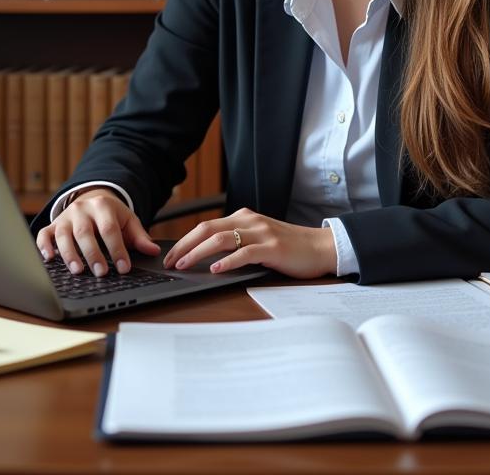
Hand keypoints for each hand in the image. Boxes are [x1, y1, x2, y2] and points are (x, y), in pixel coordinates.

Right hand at [35, 188, 159, 276]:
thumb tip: (154, 251)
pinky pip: (44, 234)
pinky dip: (44, 246)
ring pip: (64, 234)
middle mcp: (82, 210)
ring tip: (78, 271)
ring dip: (69, 254)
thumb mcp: (128, 221)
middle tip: (101, 272)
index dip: (117, 249)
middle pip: (85, 232)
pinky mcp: (53, 225)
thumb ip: (140, 237)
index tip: (124, 268)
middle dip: (93, 253)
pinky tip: (49, 259)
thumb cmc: (111, 215)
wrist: (92, 198)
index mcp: (103, 206)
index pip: (110, 229)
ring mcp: (66, 217)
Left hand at [162, 208, 337, 279]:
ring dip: (198, 253)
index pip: (206, 226)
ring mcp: (261, 233)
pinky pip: (244, 253)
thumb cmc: (289, 247)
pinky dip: (226, 261)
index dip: (185, 240)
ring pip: (220, 239)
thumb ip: (238, 242)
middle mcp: (249, 221)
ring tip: (184, 266)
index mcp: (244, 218)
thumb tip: (207, 257)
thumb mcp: (259, 239)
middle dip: (184, 246)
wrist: (320, 247)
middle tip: (169, 262)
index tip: (170, 255)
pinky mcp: (272, 248)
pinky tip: (215, 270)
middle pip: (207, 229)